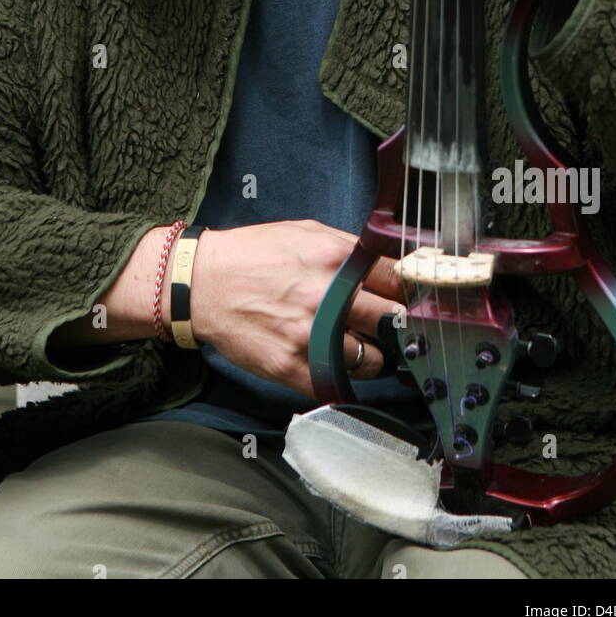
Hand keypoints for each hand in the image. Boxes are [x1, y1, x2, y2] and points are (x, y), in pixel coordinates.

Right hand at [189, 221, 403, 398]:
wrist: (202, 283)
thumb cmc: (254, 254)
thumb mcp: (306, 232)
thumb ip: (349, 249)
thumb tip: (389, 264)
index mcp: (336, 259)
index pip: (400, 279)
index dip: (411, 290)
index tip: (413, 297)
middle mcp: (328, 297)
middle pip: (393, 321)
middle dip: (395, 323)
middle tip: (389, 324)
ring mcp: (311, 336)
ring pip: (373, 360)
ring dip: (372, 355)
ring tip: (356, 344)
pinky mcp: (293, 366)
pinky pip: (339, 383)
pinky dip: (342, 376)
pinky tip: (333, 362)